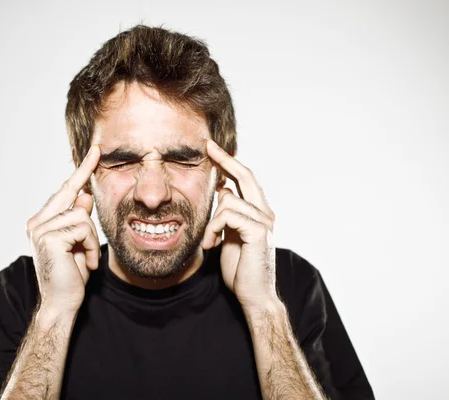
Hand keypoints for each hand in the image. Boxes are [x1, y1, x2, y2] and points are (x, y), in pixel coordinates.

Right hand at [25, 145, 100, 314]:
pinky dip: (90, 246)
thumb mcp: (80, 243)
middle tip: (95, 171)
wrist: (62, 304)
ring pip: (82, 214)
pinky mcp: (48, 237)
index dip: (80, 171)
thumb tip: (84, 195)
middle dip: (85, 185)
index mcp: (42, 222)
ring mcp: (39, 229)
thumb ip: (79, 219)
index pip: (64, 191)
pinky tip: (84, 264)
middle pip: (71, 194)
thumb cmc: (72, 275)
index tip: (94, 150)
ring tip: (85, 260)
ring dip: (91, 239)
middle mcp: (36, 222)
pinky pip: (83, 227)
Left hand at [201, 139, 277, 308]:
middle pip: (246, 176)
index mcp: (259, 212)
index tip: (212, 149)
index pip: (245, 180)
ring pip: (228, 200)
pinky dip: (213, 228)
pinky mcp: (258, 232)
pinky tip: (211, 245)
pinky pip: (227, 215)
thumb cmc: (240, 268)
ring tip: (208, 242)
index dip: (230, 163)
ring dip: (211, 222)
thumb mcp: (230, 235)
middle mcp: (266, 213)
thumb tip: (223, 190)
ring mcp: (265, 221)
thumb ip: (229, 214)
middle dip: (226, 159)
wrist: (253, 296)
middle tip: (208, 146)